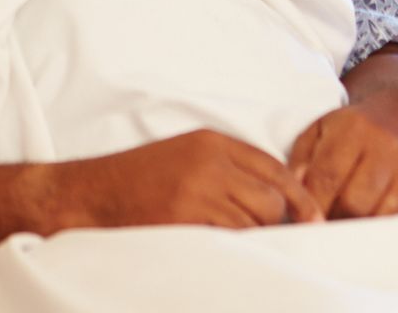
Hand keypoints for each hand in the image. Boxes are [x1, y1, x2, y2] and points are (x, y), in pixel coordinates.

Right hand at [48, 128, 321, 230]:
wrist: (84, 196)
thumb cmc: (134, 182)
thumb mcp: (185, 157)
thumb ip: (227, 169)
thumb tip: (273, 198)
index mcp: (212, 142)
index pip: (274, 168)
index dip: (299, 197)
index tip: (314, 219)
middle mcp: (210, 163)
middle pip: (270, 198)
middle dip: (276, 223)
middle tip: (273, 240)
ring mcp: (196, 193)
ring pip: (253, 222)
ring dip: (253, 239)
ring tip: (239, 247)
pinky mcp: (182, 221)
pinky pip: (227, 241)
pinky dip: (232, 251)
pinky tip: (223, 255)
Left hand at [287, 94, 397, 219]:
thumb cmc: (355, 127)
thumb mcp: (322, 129)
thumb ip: (301, 159)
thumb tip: (295, 194)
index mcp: (355, 128)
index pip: (327, 178)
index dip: (312, 205)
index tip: (304, 219)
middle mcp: (388, 144)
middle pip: (354, 202)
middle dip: (335, 218)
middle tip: (327, 222)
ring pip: (380, 215)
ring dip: (360, 225)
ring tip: (349, 221)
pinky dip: (385, 224)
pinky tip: (374, 216)